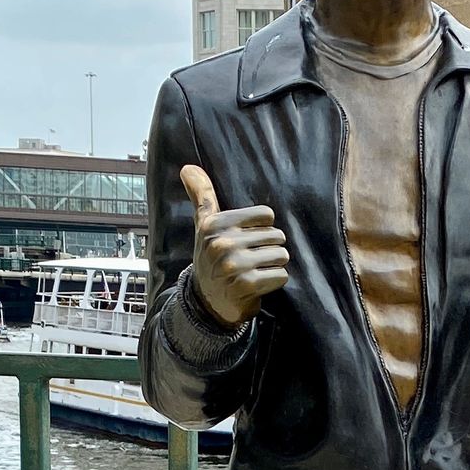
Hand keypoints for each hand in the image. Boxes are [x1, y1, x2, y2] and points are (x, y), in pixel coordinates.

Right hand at [182, 164, 288, 328]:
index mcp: (215, 224)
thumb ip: (202, 196)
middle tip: (252, 259)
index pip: (266, 215)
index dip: (263, 228)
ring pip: (281, 255)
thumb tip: (187, 167)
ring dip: (274, 265)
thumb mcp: (204, 226)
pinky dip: (275, 281)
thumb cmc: (212, 258)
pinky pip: (281, 275)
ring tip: (256, 270)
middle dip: (270, 249)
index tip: (248, 239)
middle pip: (276, 236)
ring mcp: (234, 265)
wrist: (208, 302)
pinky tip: (259, 284)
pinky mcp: (246, 285)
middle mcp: (222, 243)